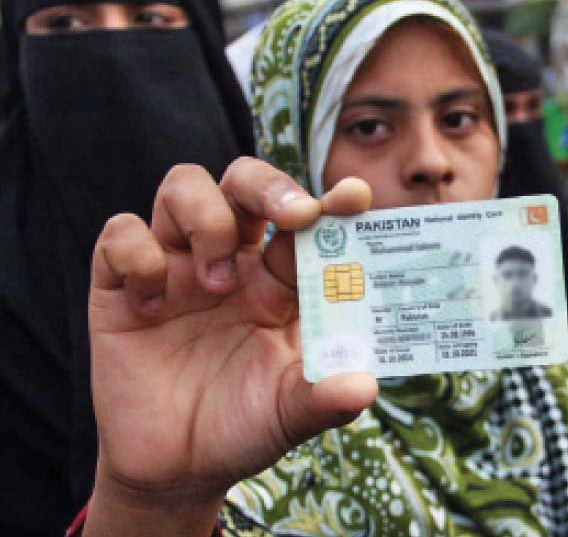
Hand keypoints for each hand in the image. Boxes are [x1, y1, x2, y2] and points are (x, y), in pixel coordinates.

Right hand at [86, 158, 377, 529]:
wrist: (178, 469)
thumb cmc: (246, 426)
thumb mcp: (292, 415)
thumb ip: (327, 397)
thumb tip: (365, 384)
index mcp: (279, 282)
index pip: (304, 221)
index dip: (330, 202)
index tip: (355, 197)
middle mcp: (230, 262)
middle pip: (243, 182)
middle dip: (269, 185)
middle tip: (295, 215)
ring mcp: (175, 268)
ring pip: (182, 188)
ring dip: (205, 220)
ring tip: (216, 284)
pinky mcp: (121, 287)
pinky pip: (119, 235)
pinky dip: (137, 256)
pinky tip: (151, 306)